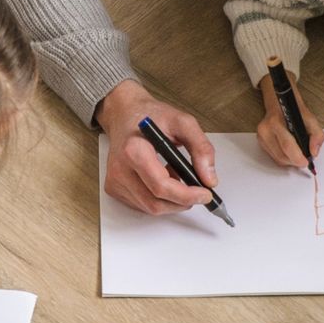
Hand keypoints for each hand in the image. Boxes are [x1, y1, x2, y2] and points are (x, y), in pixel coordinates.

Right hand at [97, 80, 217, 215]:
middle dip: (182, 202)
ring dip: (171, 200)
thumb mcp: (183, 123)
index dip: (186, 195)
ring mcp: (115, 180)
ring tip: (178, 178)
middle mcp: (120, 168)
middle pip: (156, 203)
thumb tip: (209, 178)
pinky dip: (159, 198)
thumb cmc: (150, 116)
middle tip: (198, 191)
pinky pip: (142, 205)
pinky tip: (163, 180)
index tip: (205, 194)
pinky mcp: (114, 188)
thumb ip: (201, 148)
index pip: (161, 186)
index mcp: (134, 150)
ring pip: (150, 208)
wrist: (125, 114)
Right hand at [256, 72, 323, 168]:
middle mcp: (265, 130)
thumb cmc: (294, 111)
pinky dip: (284, 158)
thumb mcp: (310, 119)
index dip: (297, 157)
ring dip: (290, 161)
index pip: (287, 145)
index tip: (306, 161)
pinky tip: (290, 152)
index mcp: (276, 122)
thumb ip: (317, 135)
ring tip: (298, 155)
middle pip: (282, 156)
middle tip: (304, 160)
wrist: (280, 103)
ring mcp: (261, 136)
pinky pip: (274, 157)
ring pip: (277, 159)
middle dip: (295, 161)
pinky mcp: (260, 141)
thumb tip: (314, 152)